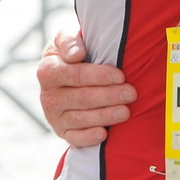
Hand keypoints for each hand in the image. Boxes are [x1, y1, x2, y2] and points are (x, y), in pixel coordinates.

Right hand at [38, 31, 134, 145]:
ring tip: (126, 112)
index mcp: (48, 71)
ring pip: (81, 118)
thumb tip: (76, 54)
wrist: (63, 77)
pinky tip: (104, 134)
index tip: (120, 76)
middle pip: (82, 97)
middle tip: (131, 94)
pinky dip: (89, 138)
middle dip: (109, 96)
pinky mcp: (62, 132)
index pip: (76, 75)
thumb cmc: (71, 55)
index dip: (99, 76)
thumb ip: (68, 41)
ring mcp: (54, 116)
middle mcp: (48, 96)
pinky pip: (75, 138)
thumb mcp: (65, 41)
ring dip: (105, 116)